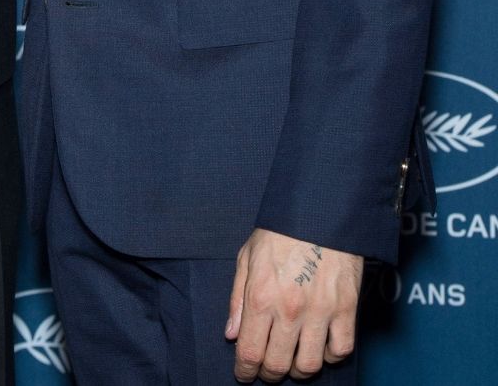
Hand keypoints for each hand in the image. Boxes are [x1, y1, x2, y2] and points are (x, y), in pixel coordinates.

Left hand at [226, 228, 362, 381]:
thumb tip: (232, 334)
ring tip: (293, 359)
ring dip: (298, 369)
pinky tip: (321, 346)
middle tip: (268, 369)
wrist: (319, 209)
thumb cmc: (280, 231)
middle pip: (278, 365)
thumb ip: (237, 298)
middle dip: (269, 374)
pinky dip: (330, 356)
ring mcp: (320, 311)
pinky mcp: (346, 308)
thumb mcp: (247, 256)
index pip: (250, 353)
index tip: (245, 374)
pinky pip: (340, 350)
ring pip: (309, 365)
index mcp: (260, 295)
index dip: (245, 371)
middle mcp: (289, 309)